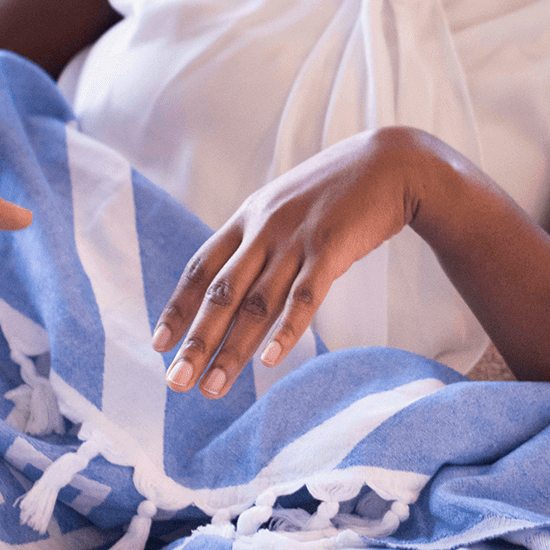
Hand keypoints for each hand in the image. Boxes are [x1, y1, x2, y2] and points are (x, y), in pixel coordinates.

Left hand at [152, 127, 426, 397]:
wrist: (390, 163)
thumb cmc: (337, 190)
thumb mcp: (285, 204)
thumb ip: (260, 236)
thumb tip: (235, 277)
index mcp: (248, 217)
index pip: (201, 267)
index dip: (178, 306)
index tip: (159, 344)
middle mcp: (264, 228)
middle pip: (221, 292)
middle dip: (196, 340)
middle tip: (176, 382)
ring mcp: (297, 238)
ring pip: (256, 302)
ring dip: (233, 348)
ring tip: (214, 386)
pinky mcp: (332, 248)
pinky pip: (304, 296)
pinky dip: (286, 330)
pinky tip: (269, 360)